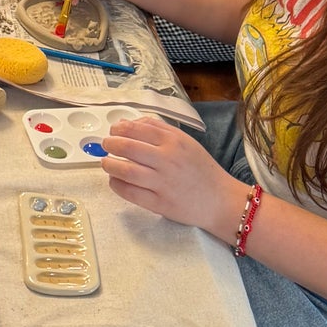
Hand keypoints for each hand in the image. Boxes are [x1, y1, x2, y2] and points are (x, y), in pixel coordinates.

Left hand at [101, 115, 247, 240]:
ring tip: (106, 163)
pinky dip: (116, 184)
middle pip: (127, 147)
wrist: (221, 201)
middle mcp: (167, 160)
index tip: (113, 132)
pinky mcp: (160, 203)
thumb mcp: (185, 142)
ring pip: (124, 170)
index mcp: (174, 141)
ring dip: (109, 164)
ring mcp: (163, 182)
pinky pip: (130, 192)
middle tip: (105, 146)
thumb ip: (157, 130)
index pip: (137, 129)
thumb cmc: (201, 170)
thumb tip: (126, 123)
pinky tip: (115, 180)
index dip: (118, 129)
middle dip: (109, 144)